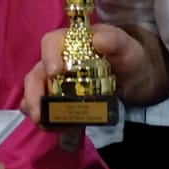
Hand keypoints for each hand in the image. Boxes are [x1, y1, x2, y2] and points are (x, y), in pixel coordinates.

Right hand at [19, 23, 165, 123]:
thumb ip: (115, 41)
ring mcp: (57, 81)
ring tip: (47, 125)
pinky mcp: (61, 99)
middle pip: (36, 73)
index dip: (48, 56)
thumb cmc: (127, 56)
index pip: (51, 42)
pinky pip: (48, 109)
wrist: (135, 76)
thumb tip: (98, 40)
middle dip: (34, 94)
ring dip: (36, 110)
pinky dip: (49, 120)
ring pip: (36, 93)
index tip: (54, 72)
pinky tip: (60, 128)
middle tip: (39, 113)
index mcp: (70, 41)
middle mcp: (57, 60)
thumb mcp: (126, 47)